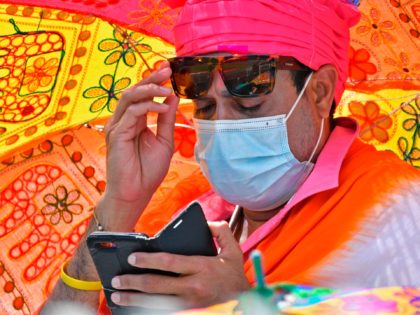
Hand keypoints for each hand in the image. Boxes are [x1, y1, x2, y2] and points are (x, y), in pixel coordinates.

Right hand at [100, 61, 178, 230]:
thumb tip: (172, 96)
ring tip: (167, 88)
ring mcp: (117, 127)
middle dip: (150, 78)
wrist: (136, 193)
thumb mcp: (164, 141)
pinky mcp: (115, 134)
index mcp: (134, 121)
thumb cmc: (148, 171)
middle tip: (166, 70)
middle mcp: (123, 121)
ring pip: (129, 97)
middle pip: (134, 91)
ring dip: (149, 89)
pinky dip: (148, 107)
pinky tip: (163, 107)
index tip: (169, 70)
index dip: (154, 81)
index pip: (142, 95)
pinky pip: (132, 113)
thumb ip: (166, 119)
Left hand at [110, 222, 249, 309]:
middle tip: (116, 279)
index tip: (132, 257)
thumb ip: (221, 232)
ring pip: (156, 303)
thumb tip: (206, 222)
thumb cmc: (235, 277)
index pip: (170, 262)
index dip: (148, 260)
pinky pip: (164, 312)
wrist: (245, 305)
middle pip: (157, 285)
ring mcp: (190, 304)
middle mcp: (194, 287)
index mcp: (202, 268)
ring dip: (134, 299)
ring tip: (117, 295)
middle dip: (133, 282)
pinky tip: (134, 308)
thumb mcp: (234, 251)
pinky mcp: (189, 313)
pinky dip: (146, 310)